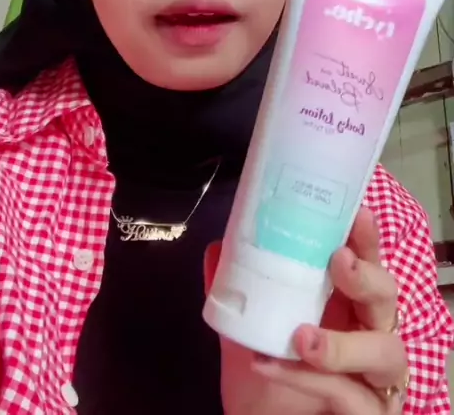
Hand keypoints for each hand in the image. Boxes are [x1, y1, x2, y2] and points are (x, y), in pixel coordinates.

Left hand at [205, 207, 407, 413]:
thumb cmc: (268, 371)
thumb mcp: (246, 324)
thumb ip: (235, 285)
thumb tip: (219, 247)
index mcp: (348, 302)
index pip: (367, 261)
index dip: (366, 237)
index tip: (357, 213)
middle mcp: (372, 333)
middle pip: (389, 297)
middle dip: (367, 277)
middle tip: (339, 261)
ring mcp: (377, 377)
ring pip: (386, 352)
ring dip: (343, 343)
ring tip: (302, 337)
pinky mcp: (371, 413)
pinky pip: (351, 397)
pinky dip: (309, 381)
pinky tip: (271, 367)